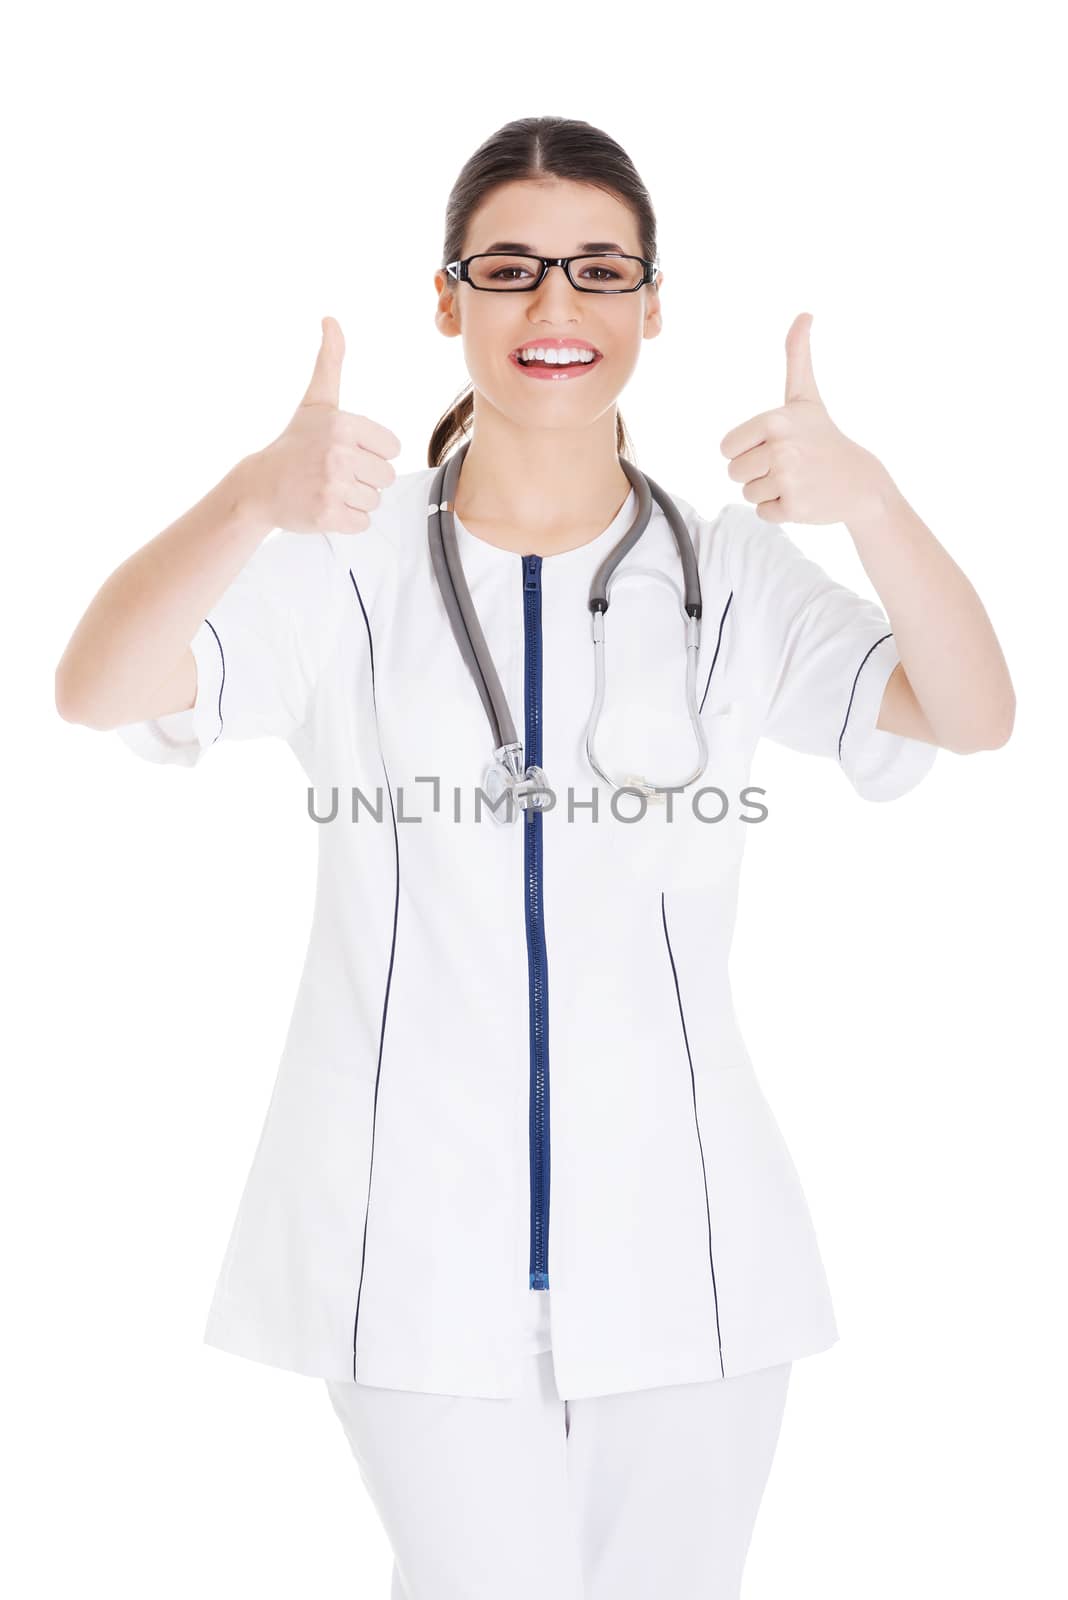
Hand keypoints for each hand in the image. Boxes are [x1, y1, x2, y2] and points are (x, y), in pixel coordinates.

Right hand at [248, 317, 401, 534]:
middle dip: (365, 478)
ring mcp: (332, 485)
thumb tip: (331, 319)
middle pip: (386, 476)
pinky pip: (362, 522)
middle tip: (335, 473)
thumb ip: (330, 362)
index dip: (373, 453)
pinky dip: (348, 520)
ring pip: (375, 500)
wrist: (260, 486)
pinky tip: (326, 506)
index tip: (346, 451)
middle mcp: (338, 453)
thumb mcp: (316, 402)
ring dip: (356, 499)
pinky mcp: (327, 514)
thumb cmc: (295, 444)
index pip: (392, 448)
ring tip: (329, 489)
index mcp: (343, 424)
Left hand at [719, 313, 891, 524]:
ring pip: (748, 494)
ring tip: (797, 480)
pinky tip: (803, 497)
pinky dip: (780, 510)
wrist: (861, 481)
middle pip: (734, 473)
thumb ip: (797, 357)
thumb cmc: (824, 437)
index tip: (773, 446)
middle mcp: (780, 448)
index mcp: (774, 420)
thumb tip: (805, 314)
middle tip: (788, 466)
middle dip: (757, 474)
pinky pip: (763, 513)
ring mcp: (788, 479)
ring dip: (768, 492)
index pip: (727, 448)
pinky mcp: (794, 507)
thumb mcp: (806, 396)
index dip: (746, 451)